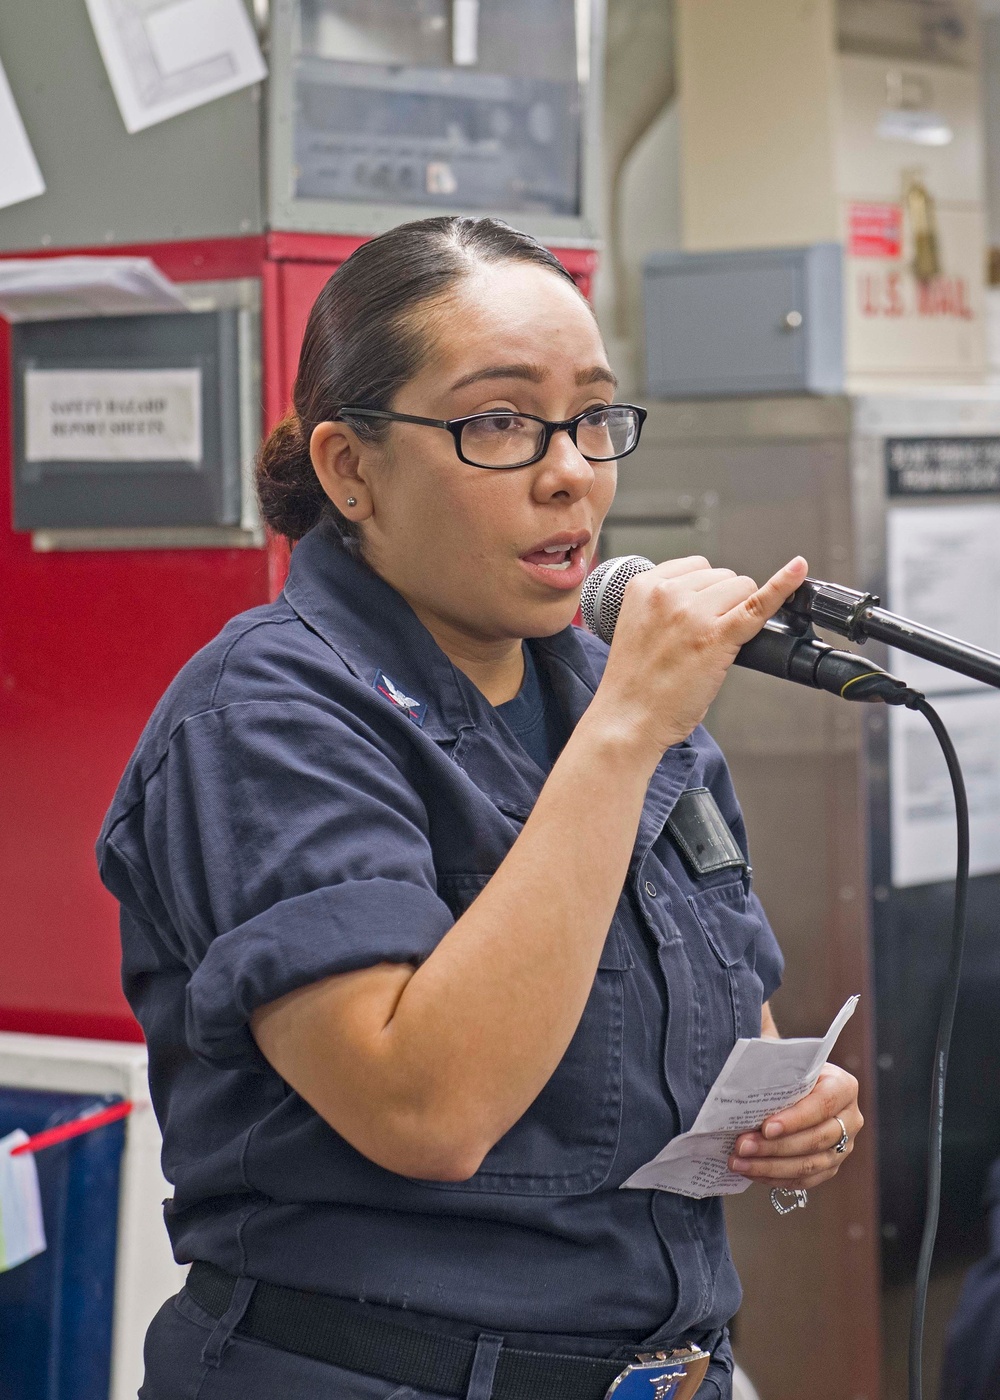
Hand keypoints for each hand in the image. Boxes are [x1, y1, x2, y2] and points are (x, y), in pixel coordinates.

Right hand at [590, 554, 808, 761]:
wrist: (628, 719)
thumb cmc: (635, 682)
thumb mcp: (639, 626)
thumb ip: (666, 604)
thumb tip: (710, 596)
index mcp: (644, 585)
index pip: (697, 566)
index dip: (705, 592)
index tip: (699, 614)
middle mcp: (668, 592)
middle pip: (723, 576)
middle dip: (722, 604)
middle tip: (701, 640)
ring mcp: (693, 613)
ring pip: (742, 588)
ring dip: (737, 614)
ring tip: (711, 647)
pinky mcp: (716, 637)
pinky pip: (759, 603)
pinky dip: (783, 586)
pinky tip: (798, 571)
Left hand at [727, 1063, 862, 1189]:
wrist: (791, 1085)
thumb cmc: (783, 1070)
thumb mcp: (783, 1060)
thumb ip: (771, 1058)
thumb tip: (742, 1061)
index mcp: (843, 1086)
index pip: (822, 1105)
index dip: (794, 1119)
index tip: (765, 1126)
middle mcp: (850, 1118)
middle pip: (815, 1139)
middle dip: (775, 1147)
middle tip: (741, 1146)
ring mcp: (843, 1146)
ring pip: (809, 1164)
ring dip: (770, 1166)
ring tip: (738, 1162)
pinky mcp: (830, 1166)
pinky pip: (805, 1180)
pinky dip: (775, 1178)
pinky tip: (751, 1172)